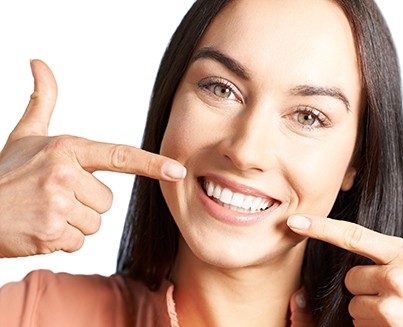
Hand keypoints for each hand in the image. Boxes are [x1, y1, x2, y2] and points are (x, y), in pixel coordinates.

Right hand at [0, 60, 185, 257]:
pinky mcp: (50, 233)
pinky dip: (62, 241)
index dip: (152, 163)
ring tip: (45, 212)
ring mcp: (57, 205)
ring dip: (74, 224)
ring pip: (94, 223)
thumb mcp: (24, 135)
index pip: (119, 156)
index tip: (177, 170)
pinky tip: (40, 229)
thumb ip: (42, 101)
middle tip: (54, 198)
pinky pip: (79, 242)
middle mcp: (64, 174)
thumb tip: (39, 63)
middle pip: (107, 201)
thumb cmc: (6, 174)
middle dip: (86, 204)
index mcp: (66, 149)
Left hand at [287, 187, 402, 325]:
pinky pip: (359, 324)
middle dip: (366, 289)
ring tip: (401, 315)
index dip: (321, 227)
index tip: (295, 221)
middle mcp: (396, 276)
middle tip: (398, 298)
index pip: (354, 235)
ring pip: (354, 304)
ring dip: (371, 312)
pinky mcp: (386, 323)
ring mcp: (390, 303)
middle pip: (351, 279)